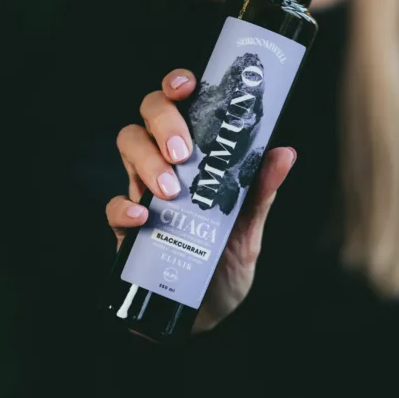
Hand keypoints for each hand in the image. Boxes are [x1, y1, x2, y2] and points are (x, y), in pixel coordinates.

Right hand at [105, 68, 295, 332]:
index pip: (179, 104)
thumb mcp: (250, 226)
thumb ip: (261, 190)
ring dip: (146, 160)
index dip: (177, 84)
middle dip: (162, 122)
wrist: (204, 313)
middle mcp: (165, 165)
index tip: (187, 85)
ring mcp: (143, 194)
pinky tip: (141, 219)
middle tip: (182, 151)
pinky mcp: (128, 230)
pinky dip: (123, 208)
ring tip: (171, 189)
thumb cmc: (226, 260)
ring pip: (128, 147)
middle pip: (146, 117)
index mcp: (195, 155)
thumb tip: (285, 152)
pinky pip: (113, 207)